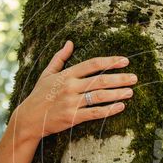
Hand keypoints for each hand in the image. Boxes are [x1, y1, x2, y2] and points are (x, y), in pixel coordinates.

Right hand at [9, 40, 137, 141]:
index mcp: (66, 75)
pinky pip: (95, 113)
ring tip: (130, 91)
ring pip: (100, 96)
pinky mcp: (72, 117)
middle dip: (119, 78)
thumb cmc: (39, 95)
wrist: (28, 119)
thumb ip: (60, 58)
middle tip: (134, 78)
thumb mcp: (47, 74)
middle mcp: (70, 87)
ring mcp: (71, 102)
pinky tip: (121, 106)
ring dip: (117, 93)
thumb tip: (69, 42)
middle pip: (100, 80)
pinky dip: (109, 110)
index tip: (125, 61)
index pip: (92, 64)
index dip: (110, 61)